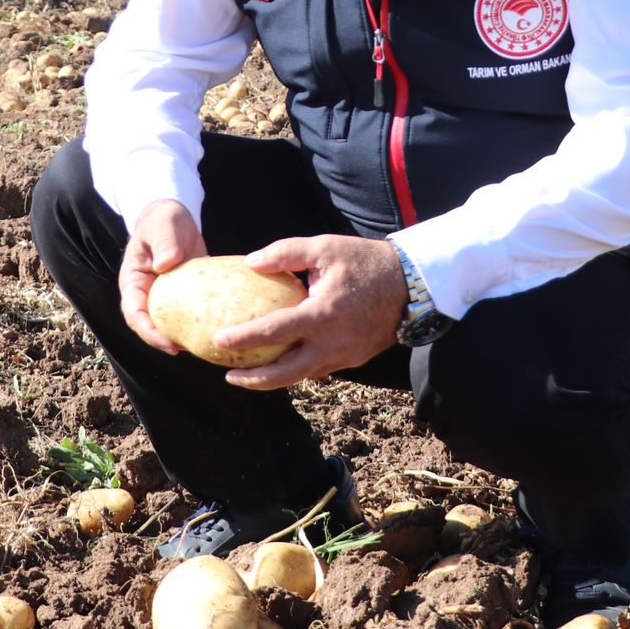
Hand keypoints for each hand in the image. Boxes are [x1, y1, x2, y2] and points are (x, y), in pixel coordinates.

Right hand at [118, 199, 205, 356]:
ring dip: (184, 337)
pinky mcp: (183, 296)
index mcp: (133, 282)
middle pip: (151, 327)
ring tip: (206, 346)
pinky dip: (198, 324)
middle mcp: (146, 295)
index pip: (134, 315)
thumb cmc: (163, 220)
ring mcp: (164, 298)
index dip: (149, 333)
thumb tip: (167, 264)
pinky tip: (217, 329)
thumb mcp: (163, 226)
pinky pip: (187, 315)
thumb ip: (165, 243)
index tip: (170, 345)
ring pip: (169, 325)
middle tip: (192, 350)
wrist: (174, 218)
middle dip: (167, 342)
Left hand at [215, 234, 407, 390]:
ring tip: (248, 373)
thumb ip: (285, 253)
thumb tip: (250, 263)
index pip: (274, 332)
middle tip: (228, 376)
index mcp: (322, 314)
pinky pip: (319, 369)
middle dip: (253, 381)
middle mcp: (332, 343)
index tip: (219, 340)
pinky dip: (297, 369)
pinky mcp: (354, 359)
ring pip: (302, 376)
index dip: (243, 339)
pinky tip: (281, 361)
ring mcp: (345, 356)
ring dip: (273, 379)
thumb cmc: (364, 261)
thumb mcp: (324, 247)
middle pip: (285, 374)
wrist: (411, 284)